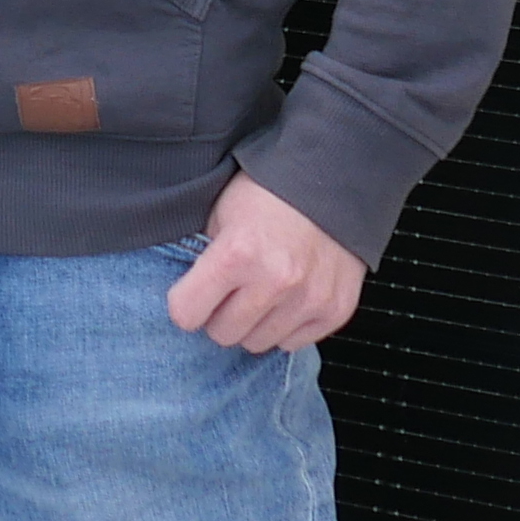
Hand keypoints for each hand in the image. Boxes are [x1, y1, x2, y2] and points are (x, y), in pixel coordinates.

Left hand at [165, 173, 363, 353]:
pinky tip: (288, 295)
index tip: (192, 293)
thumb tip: (189, 294)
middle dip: (219, 314)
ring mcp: (309, 298)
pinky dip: (286, 324)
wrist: (331, 176)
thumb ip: (203, 255)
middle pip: (222, 334)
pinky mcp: (334, 309)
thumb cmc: (270, 189)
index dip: (185, 302)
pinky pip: (293, 342)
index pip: (185, 314)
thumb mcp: (221, 210)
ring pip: (257, 343)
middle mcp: (275, 280)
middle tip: (231, 288)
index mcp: (237, 252)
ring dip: (254, 322)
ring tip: (262, 288)